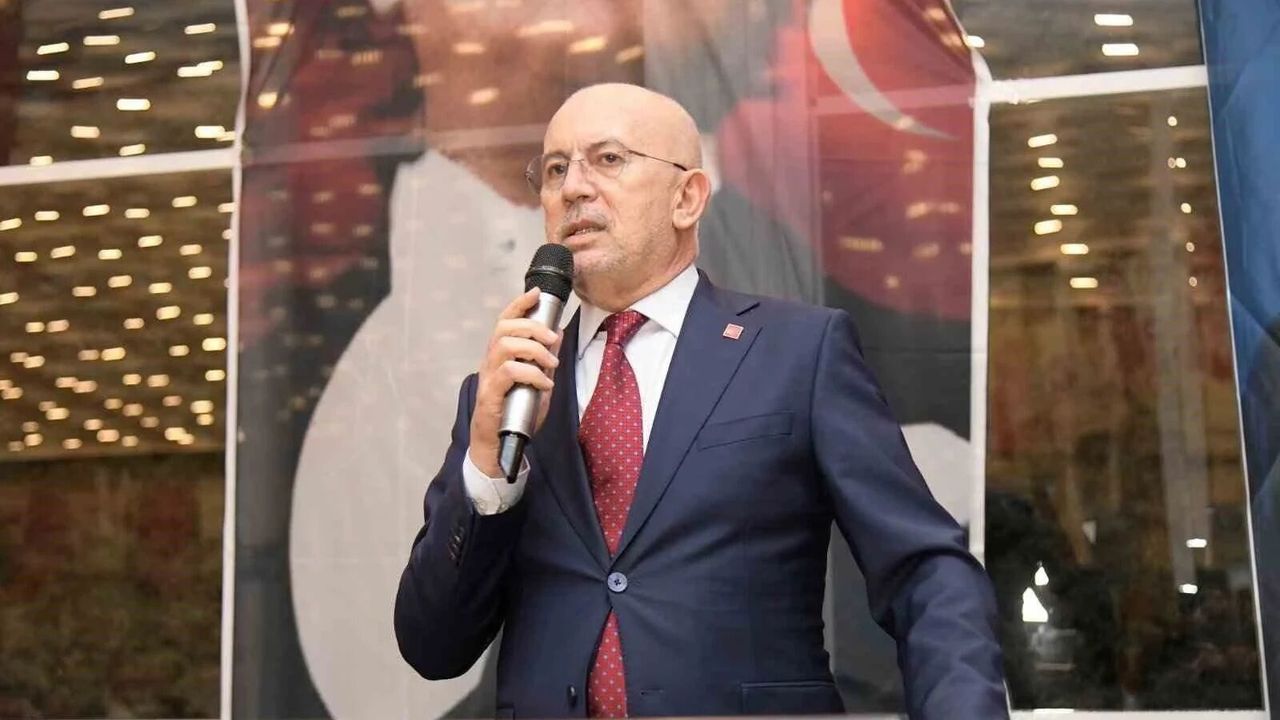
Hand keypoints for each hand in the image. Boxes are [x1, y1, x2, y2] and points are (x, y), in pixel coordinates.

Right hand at [468, 288, 562, 476]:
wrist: (497, 447)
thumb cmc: (514, 414)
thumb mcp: (537, 382)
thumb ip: (544, 360)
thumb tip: (558, 334)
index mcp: (499, 355)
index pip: (504, 321)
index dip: (518, 304)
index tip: (536, 293)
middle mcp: (490, 362)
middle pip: (504, 328)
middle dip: (532, 326)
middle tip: (553, 338)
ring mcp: (488, 378)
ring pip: (505, 346)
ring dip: (534, 350)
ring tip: (551, 363)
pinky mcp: (490, 395)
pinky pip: (509, 373)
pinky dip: (532, 374)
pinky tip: (544, 384)